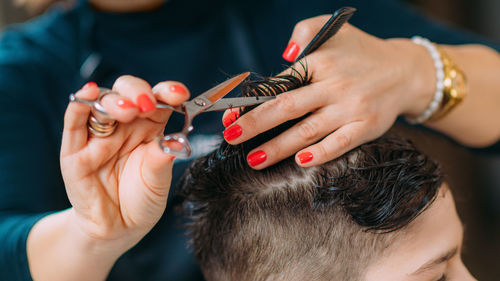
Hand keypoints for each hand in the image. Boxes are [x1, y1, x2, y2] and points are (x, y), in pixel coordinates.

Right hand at [60, 76, 189, 251]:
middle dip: (139, 92)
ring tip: (128, 109)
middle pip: (129, 94)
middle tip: (148, 104)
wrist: (119, 228)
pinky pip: (75, 122)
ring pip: (103, 103)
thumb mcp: (158, 181)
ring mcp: (100, 135)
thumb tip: (174, 142)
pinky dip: (81, 104)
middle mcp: (125, 125)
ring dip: (115, 99)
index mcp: (150, 127)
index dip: (168, 92)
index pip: (159, 100)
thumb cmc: (142, 200)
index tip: (179, 94)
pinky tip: (89, 93)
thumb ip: (162, 160)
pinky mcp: (75, 150)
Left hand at [223, 15, 434, 168]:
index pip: (279, 84)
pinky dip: (320, 154)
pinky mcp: (367, 127)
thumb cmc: (361, 53)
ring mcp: (351, 108)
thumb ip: (305, 31)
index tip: (230, 115)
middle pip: (287, 108)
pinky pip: (340, 144)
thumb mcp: (334, 30)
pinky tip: (300, 162)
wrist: (405, 71)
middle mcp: (334, 85)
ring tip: (254, 160)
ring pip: (307, 131)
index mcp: (320, 61)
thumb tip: (284, 56)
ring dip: (278, 147)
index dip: (252, 101)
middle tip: (230, 139)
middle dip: (254, 125)